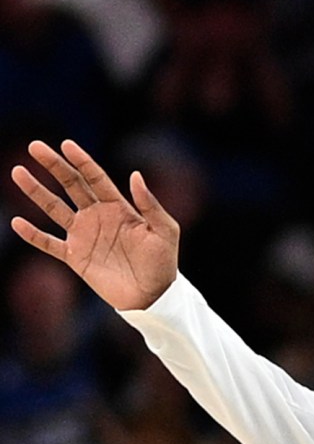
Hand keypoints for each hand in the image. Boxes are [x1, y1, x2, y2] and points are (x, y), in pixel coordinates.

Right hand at [10, 139, 178, 309]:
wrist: (153, 298)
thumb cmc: (163, 264)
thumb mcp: (165, 232)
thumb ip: (151, 205)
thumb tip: (135, 175)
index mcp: (117, 206)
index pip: (94, 177)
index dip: (81, 161)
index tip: (66, 144)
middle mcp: (96, 216)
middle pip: (70, 185)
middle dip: (53, 165)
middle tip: (34, 147)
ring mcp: (83, 236)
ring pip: (55, 208)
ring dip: (37, 192)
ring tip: (18, 172)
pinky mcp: (75, 257)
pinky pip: (50, 244)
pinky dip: (34, 235)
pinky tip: (17, 222)